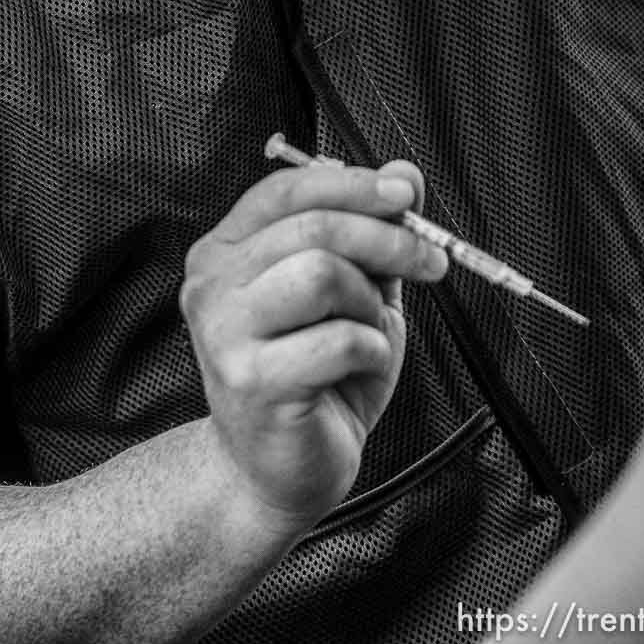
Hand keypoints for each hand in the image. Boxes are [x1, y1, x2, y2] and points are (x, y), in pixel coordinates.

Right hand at [180, 160, 445, 531]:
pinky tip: (359, 368)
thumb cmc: (314, 379)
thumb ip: (371, 235)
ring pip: (319, 274)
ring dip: (370, 301)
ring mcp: (223, 332)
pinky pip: (337, 341)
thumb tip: (405, 172)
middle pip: (310, 227)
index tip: (406, 196)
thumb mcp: (352, 296)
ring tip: (371, 330)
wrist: (277, 471)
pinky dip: (370, 351)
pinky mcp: (251, 380)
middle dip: (387, 238)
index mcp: (224, 252)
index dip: (352, 184)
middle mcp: (211, 284)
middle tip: (432, 261)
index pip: (283, 191)